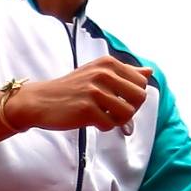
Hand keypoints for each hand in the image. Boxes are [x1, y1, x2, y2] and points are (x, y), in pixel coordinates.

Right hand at [11, 55, 150, 131]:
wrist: (41, 100)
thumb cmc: (72, 89)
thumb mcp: (98, 73)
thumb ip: (125, 73)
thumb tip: (150, 71)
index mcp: (109, 63)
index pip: (142, 82)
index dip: (134, 96)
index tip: (119, 100)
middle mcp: (104, 74)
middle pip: (139, 97)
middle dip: (130, 109)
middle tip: (114, 112)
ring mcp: (95, 91)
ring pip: (127, 113)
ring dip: (117, 120)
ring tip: (104, 117)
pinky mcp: (86, 109)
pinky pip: (110, 124)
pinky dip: (104, 127)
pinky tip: (92, 121)